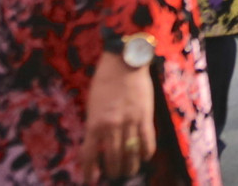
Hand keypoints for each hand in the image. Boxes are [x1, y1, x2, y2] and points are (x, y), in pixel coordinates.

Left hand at [80, 52, 155, 184]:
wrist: (124, 63)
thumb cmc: (104, 80)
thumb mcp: (92, 104)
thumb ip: (95, 123)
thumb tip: (97, 142)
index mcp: (94, 123)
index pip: (90, 154)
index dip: (90, 170)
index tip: (91, 179)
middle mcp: (111, 126)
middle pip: (112, 157)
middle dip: (112, 170)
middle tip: (114, 176)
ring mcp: (130, 122)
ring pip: (130, 152)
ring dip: (129, 166)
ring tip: (129, 172)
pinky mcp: (145, 116)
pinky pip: (147, 140)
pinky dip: (147, 152)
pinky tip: (146, 157)